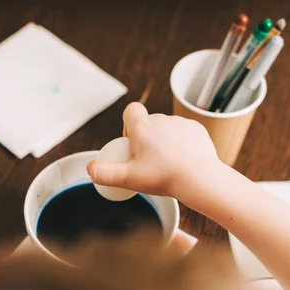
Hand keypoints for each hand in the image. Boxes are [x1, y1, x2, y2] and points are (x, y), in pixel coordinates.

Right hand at [87, 102, 221, 203]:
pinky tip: (183, 161)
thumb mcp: (127, 178)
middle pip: (149, 123)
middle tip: (149, 162)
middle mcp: (161, 119)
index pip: (131, 110)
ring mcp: (181, 123)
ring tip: (168, 164)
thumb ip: (104, 173)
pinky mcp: (197, 130)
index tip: (132, 142)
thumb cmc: (164, 177)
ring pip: (167, 129)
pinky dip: (183, 144)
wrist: (199, 178)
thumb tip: (90, 168)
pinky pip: (185, 134)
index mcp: (142, 126)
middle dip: (147, 138)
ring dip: (165, 141)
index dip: (128, 124)